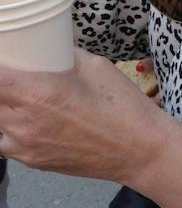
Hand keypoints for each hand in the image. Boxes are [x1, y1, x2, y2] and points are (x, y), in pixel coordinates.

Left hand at [0, 49, 168, 182]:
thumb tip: (47, 46)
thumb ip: (63, 55)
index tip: (4, 60)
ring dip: (3, 109)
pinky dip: (8, 130)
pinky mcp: (33, 162)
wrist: (141, 151)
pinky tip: (27, 120)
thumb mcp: (95, 66)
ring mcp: (26, 147)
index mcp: (38, 94)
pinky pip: (5, 143)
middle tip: (11, 75)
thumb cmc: (123, 108)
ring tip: (18, 99)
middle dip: (0, 84)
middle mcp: (25, 123)